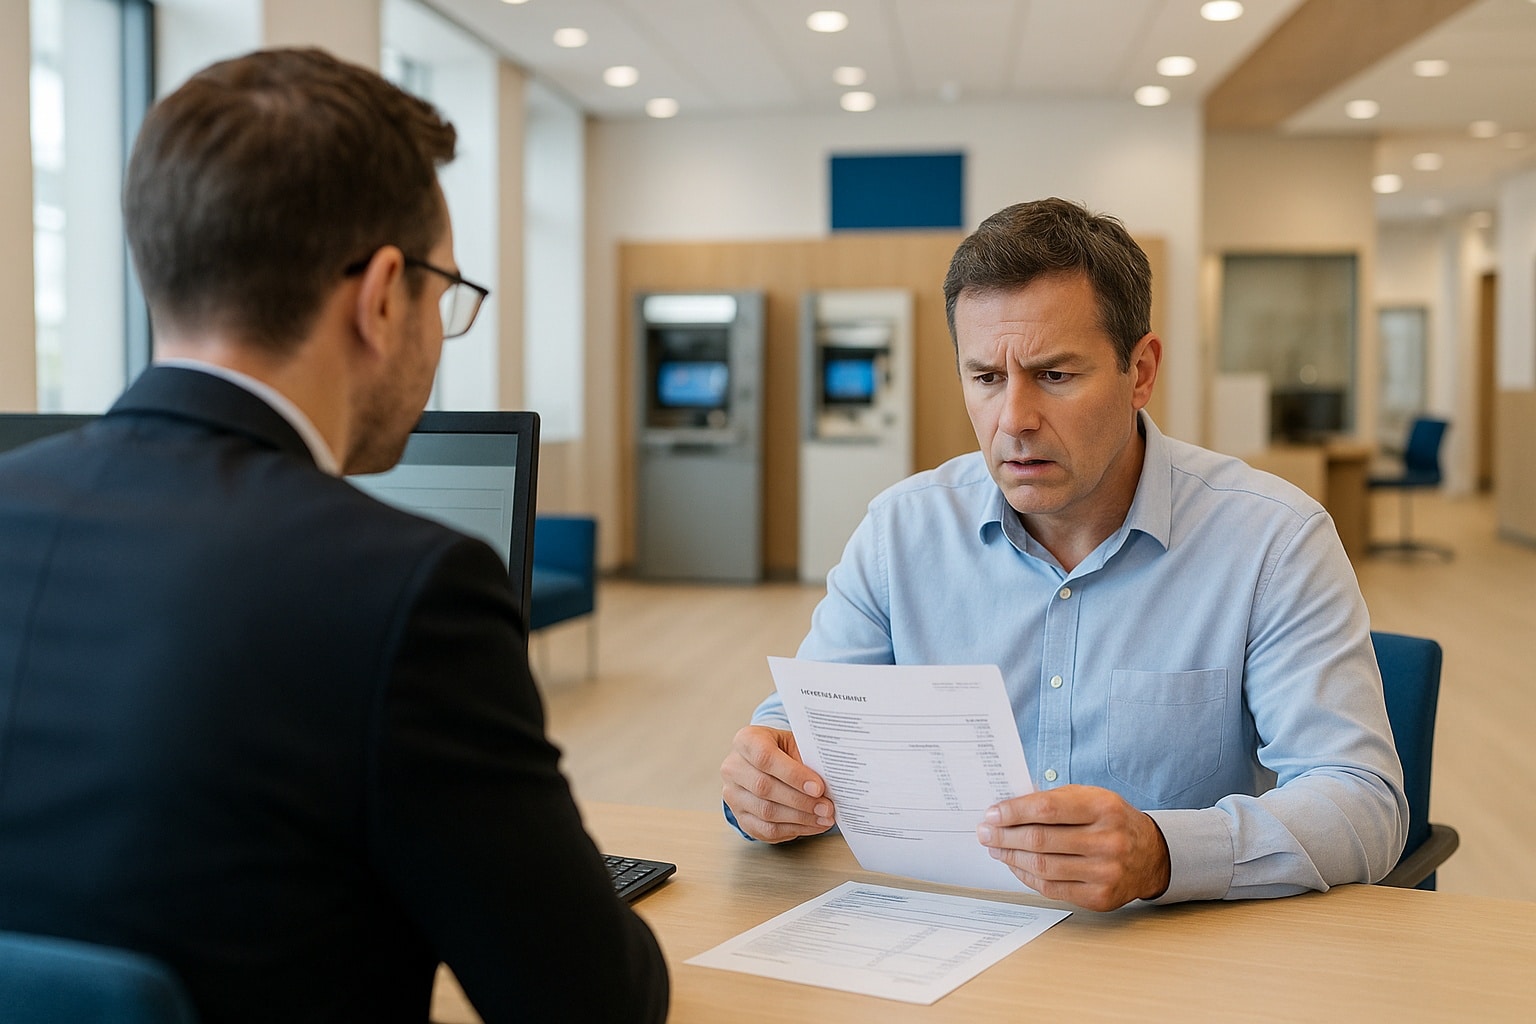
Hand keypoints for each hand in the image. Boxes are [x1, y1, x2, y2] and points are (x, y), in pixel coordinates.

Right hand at [721, 726, 834, 842]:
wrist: (763, 763)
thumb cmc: (782, 751)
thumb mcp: (794, 743)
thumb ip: (808, 758)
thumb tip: (833, 779)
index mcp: (746, 741)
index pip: (765, 757)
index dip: (793, 774)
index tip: (818, 787)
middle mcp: (733, 767)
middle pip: (764, 787)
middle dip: (800, 801)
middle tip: (826, 807)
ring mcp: (733, 795)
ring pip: (765, 812)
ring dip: (800, 818)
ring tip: (824, 817)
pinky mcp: (740, 817)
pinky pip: (766, 829)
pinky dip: (793, 829)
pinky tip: (811, 825)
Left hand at [975, 784, 1170, 910]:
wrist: (1150, 855)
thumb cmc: (1111, 820)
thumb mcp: (1090, 797)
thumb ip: (1053, 800)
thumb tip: (1007, 809)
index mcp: (1104, 808)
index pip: (1047, 809)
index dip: (1013, 812)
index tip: (991, 814)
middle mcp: (1108, 841)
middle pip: (1041, 840)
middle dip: (1005, 836)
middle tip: (985, 832)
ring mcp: (1106, 873)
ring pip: (1043, 867)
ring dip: (1011, 857)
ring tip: (995, 848)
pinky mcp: (1100, 898)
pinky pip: (1051, 888)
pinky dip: (1027, 876)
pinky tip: (1015, 864)